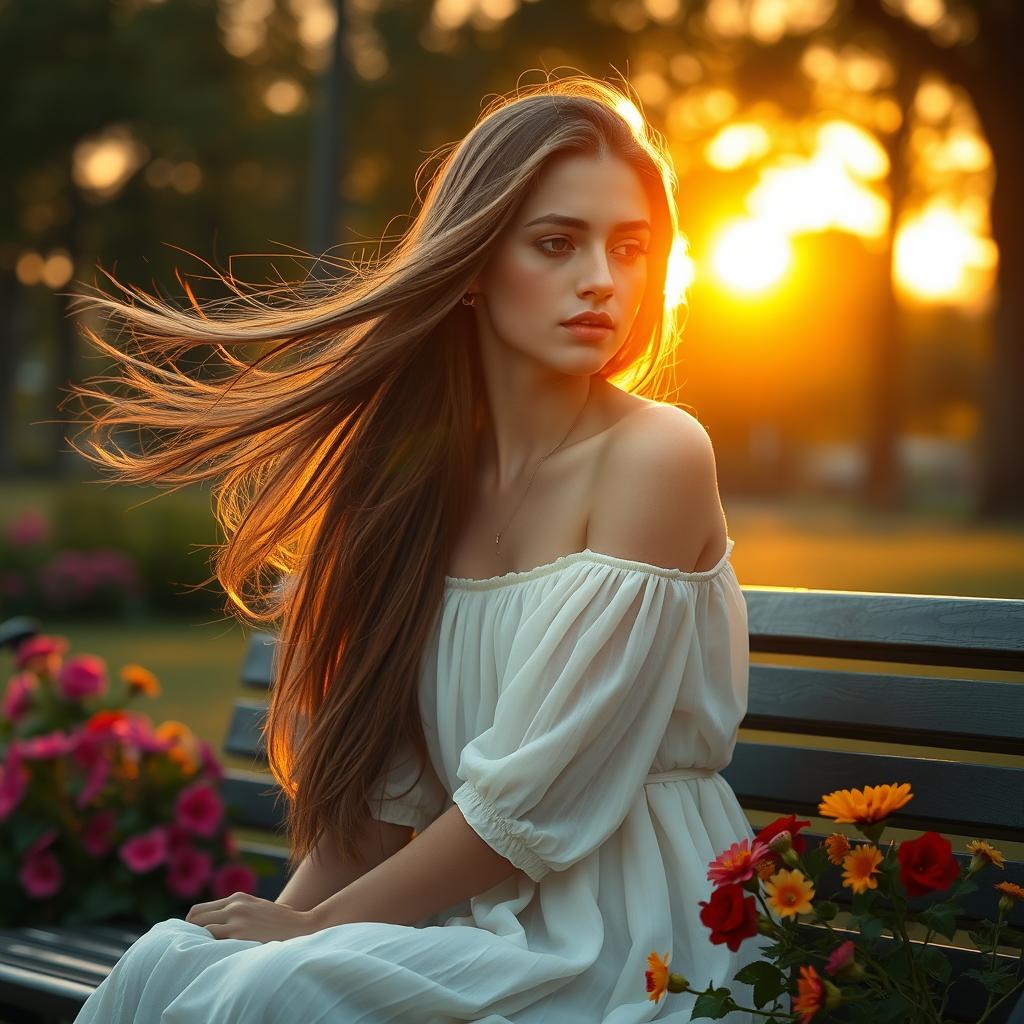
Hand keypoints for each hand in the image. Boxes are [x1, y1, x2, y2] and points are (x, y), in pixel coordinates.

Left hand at [185, 891, 317, 942]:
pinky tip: (211, 956)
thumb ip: (240, 911)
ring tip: (200, 954)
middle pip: (194, 917)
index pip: (199, 909)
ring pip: (200, 928)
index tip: (193, 938)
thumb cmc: (280, 923)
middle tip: (192, 947)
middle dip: (189, 932)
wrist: (300, 927)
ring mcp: (236, 919)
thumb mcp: (258, 908)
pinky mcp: (239, 934)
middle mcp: (234, 906)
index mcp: (238, 898)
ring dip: (197, 941)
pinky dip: (207, 948)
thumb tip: (221, 925)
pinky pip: (211, 940)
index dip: (192, 925)